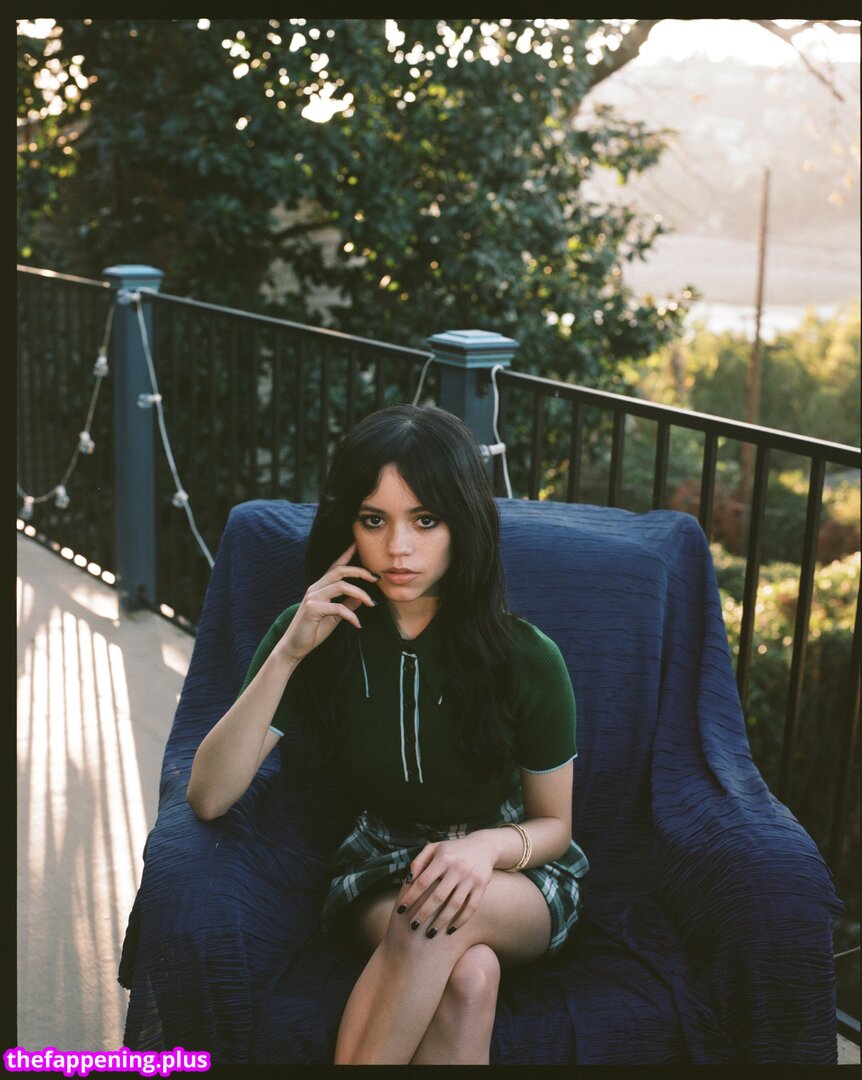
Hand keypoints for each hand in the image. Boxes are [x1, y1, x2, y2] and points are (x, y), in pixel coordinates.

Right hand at [278, 542, 378, 663]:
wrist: (294, 647)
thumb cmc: (313, 631)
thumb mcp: (335, 616)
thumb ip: (347, 604)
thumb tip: (363, 598)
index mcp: (320, 588)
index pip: (335, 566)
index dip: (346, 554)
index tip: (357, 543)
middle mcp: (315, 588)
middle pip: (340, 570)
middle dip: (360, 571)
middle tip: (376, 578)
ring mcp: (312, 597)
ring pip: (341, 586)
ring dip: (361, 594)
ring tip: (372, 604)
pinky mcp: (312, 609)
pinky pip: (338, 607)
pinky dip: (352, 616)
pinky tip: (358, 625)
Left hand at [396, 834, 496, 937]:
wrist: (483, 846)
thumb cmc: (452, 850)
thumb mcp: (434, 848)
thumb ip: (419, 861)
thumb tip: (408, 880)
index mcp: (443, 858)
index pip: (423, 881)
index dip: (411, 896)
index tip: (401, 910)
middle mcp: (458, 868)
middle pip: (438, 896)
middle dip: (424, 913)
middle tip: (412, 926)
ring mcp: (471, 878)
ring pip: (455, 905)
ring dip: (441, 921)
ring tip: (430, 933)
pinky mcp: (482, 886)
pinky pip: (471, 907)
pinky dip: (461, 920)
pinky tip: (450, 930)